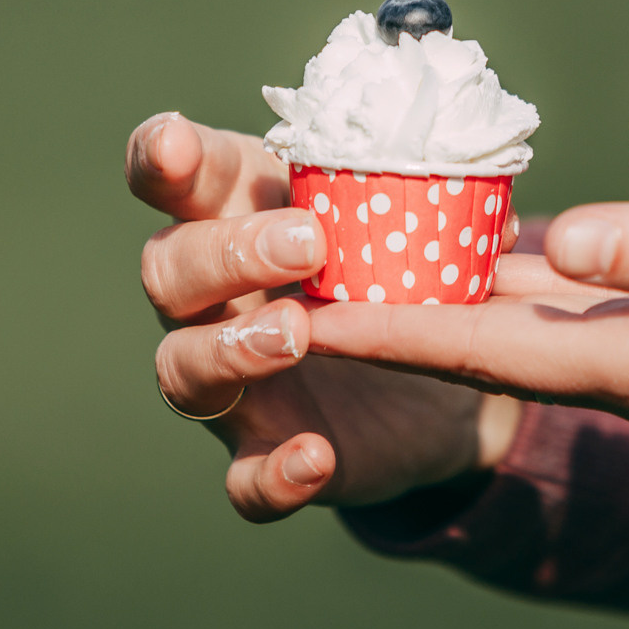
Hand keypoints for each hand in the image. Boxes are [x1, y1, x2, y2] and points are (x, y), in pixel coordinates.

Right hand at [129, 113, 522, 521]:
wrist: (442, 382)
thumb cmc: (398, 266)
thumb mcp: (406, 218)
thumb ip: (416, 190)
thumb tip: (468, 176)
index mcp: (238, 215)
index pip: (173, 177)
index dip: (159, 158)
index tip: (175, 146)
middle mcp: (212, 298)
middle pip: (167, 270)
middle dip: (227, 253)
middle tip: (309, 243)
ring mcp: (229, 382)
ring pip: (179, 368)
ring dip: (233, 348)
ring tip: (297, 333)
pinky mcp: (265, 453)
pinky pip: (242, 481)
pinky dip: (272, 475)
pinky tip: (315, 457)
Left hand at [306, 202, 628, 538]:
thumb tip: (560, 239)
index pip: (490, 352)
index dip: (392, 333)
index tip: (304, 321)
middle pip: (493, 339)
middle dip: (400, 309)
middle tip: (314, 266)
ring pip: (536, 319)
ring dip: (455, 288)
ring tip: (377, 242)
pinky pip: (589, 304)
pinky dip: (530, 272)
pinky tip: (501, 239)